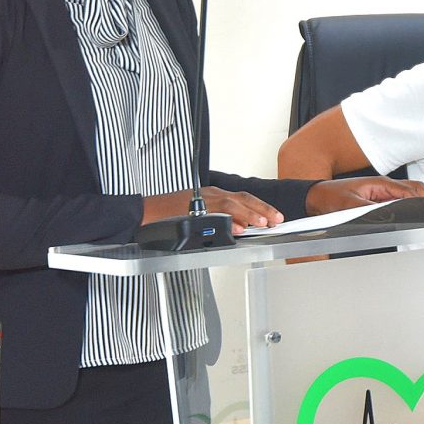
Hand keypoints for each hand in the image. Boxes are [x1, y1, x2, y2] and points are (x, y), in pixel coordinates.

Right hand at [143, 188, 281, 231]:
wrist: (146, 211)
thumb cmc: (171, 214)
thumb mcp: (201, 213)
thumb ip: (220, 219)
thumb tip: (240, 229)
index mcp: (215, 194)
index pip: (244, 198)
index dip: (261, 206)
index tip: (274, 216)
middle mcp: (211, 194)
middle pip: (243, 198)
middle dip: (263, 209)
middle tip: (277, 220)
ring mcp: (203, 200)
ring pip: (232, 204)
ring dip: (250, 214)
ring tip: (262, 224)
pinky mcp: (194, 209)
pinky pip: (214, 214)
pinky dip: (229, 221)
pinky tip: (238, 229)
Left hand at [306, 175, 423, 214]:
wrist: (315, 196)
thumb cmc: (329, 197)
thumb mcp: (349, 206)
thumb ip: (370, 210)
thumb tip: (388, 215)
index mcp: (381, 184)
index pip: (411, 191)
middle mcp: (384, 186)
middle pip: (415, 190)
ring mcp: (382, 192)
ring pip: (409, 195)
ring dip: (419, 202)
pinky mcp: (378, 199)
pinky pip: (399, 201)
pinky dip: (409, 206)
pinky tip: (410, 217)